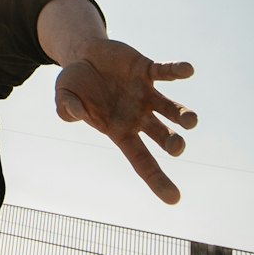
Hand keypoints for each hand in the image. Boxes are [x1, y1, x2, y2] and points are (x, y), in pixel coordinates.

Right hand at [54, 39, 196, 204]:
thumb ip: (66, 109)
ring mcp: (145, 93)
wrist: (83, 54)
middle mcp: (138, 115)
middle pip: (162, 135)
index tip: (174, 199)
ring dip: (183, 115)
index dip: (157, 179)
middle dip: (173, 143)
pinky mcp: (147, 70)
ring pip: (171, 108)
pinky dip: (177, 70)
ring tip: (191, 121)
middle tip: (177, 147)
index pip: (142, 161)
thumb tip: (78, 113)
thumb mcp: (62, 96)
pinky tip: (187, 70)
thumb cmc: (74, 84)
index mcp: (119, 130)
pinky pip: (166, 72)